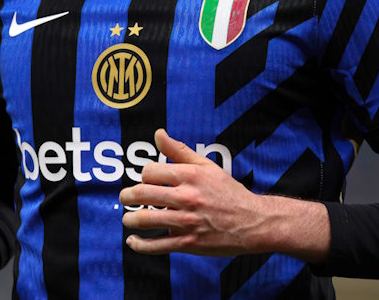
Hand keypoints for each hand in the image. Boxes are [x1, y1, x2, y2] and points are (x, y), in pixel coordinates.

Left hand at [119, 129, 329, 259]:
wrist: (252, 222)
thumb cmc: (228, 192)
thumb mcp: (207, 166)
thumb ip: (180, 150)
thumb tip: (158, 134)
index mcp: (190, 176)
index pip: (150, 172)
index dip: (143, 176)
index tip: (146, 181)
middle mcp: (187, 197)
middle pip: (142, 194)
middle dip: (127, 196)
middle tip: (125, 198)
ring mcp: (187, 222)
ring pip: (146, 220)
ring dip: (130, 219)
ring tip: (128, 218)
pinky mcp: (189, 243)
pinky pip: (157, 245)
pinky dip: (140, 245)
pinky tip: (133, 241)